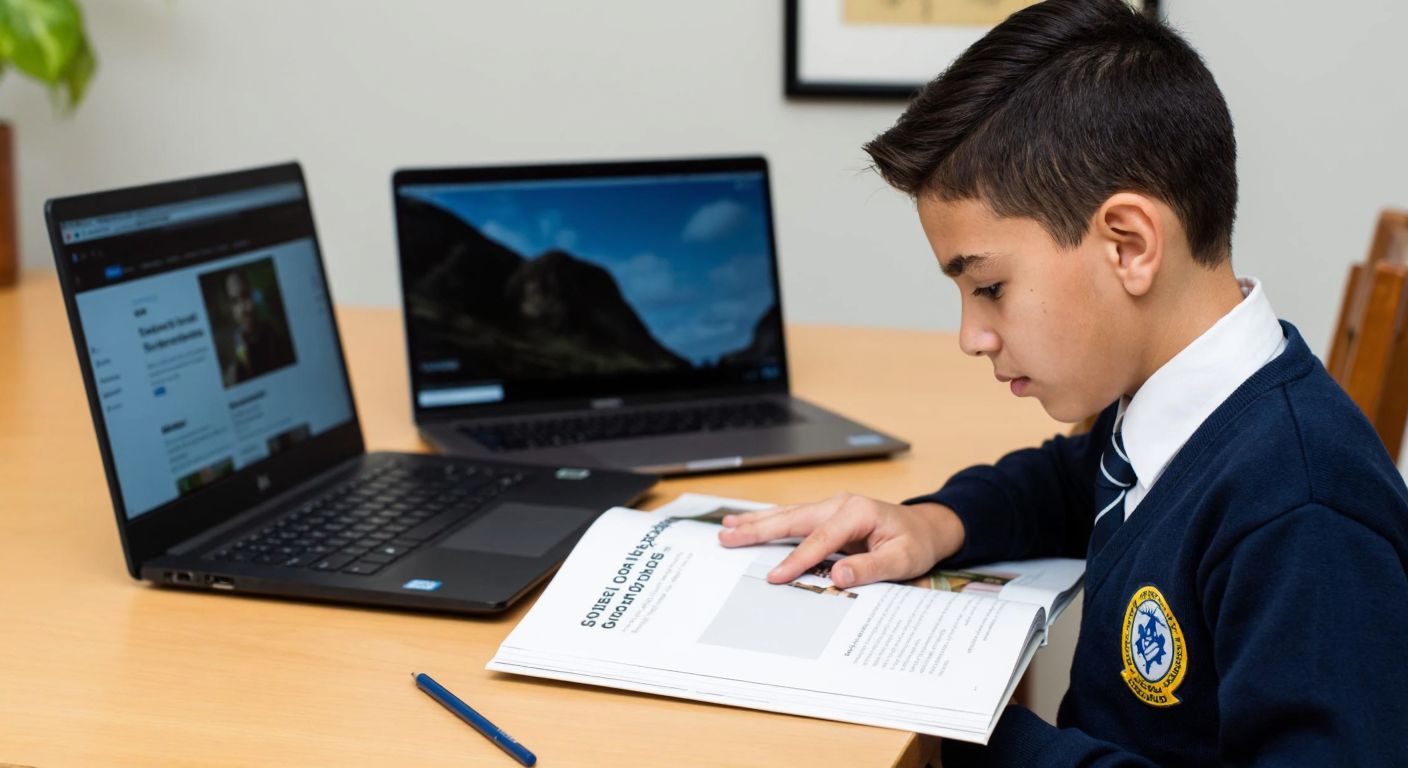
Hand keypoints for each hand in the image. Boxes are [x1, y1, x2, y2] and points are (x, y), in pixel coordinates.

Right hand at [716, 493, 964, 588]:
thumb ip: (870, 568)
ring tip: (727, 527)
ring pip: (788, 514)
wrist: (926, 528)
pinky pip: (794, 518)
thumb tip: (837, 575)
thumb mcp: (902, 560)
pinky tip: (748, 522)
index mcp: (857, 512)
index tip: (775, 577)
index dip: (796, 559)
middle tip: (727, 537)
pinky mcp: (827, 514)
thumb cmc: (916, 544)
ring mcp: (831, 506)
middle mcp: (839, 504)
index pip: (819, 539)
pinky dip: (769, 521)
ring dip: (757, 522)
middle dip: (758, 529)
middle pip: (792, 518)